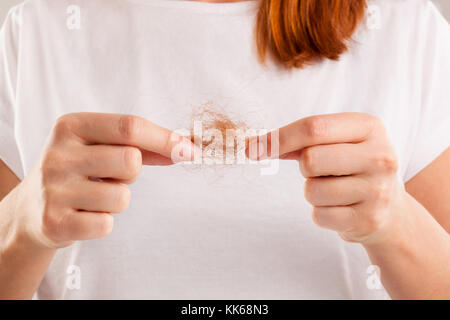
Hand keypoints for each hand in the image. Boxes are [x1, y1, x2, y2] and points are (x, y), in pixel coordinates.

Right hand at [12, 113, 194, 248]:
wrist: (30, 208)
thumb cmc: (77, 170)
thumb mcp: (98, 145)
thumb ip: (141, 145)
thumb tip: (184, 149)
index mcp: (72, 126)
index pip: (130, 126)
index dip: (165, 139)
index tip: (189, 150)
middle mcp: (59, 155)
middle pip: (131, 161)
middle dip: (132, 172)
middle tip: (111, 175)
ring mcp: (54, 189)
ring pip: (122, 196)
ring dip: (117, 199)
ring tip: (94, 196)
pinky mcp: (55, 222)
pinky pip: (107, 223)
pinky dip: (103, 221)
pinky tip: (84, 214)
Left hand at [248, 113, 403, 243]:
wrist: (391, 208)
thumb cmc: (353, 167)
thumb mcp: (338, 142)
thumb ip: (300, 141)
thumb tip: (253, 146)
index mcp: (370, 128)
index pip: (314, 127)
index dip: (278, 138)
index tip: (253, 149)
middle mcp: (380, 157)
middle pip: (311, 159)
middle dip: (305, 167)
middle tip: (321, 170)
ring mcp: (377, 190)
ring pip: (312, 190)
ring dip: (313, 191)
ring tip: (335, 189)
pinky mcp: (368, 219)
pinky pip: (319, 215)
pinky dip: (321, 212)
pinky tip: (340, 207)